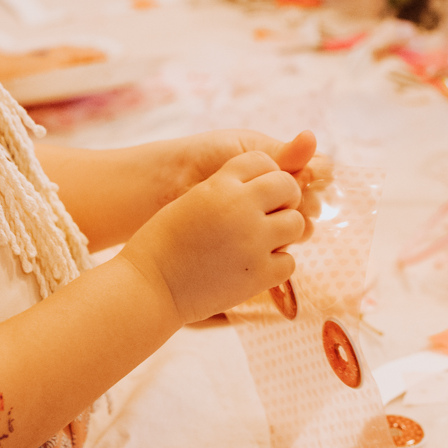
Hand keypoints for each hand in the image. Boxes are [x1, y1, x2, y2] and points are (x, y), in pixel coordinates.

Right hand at [126, 150, 304, 323]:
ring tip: (262, 242)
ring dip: (284, 232)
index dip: (264, 175)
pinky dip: (276, 265)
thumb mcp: (192, 200)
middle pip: (288, 187)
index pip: (262, 161)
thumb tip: (269, 189)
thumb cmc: (165, 243)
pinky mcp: (260, 274)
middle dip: (285, 198)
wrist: (150, 286)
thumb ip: (227, 190)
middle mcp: (241, 207)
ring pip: (297, 224)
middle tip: (271, 214)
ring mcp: (253, 241)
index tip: (257, 191)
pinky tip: (254, 267)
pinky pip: (290, 261)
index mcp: (221, 185)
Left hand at [180, 130, 329, 239]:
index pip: (319, 172)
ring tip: (277, 215)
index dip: (316, 172)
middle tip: (292, 196)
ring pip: (301, 226)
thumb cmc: (206, 158)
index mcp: (284, 167)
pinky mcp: (258, 245)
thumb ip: (281, 152)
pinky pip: (281, 248)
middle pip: (314, 201)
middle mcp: (282, 195)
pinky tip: (266, 235)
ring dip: (295, 221)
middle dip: (306, 198)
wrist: (169, 184)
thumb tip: (312, 138)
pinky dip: (280, 242)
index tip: (308, 172)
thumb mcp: (245, 151)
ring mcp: (270, 221)